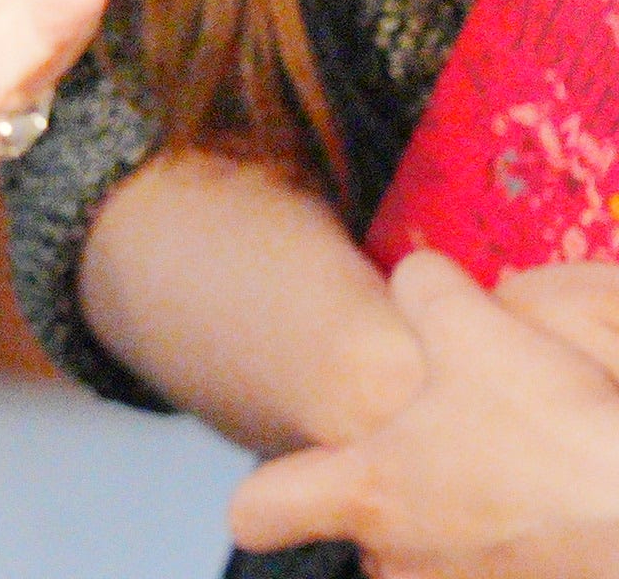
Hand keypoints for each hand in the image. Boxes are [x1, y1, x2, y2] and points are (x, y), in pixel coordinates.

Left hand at [230, 252, 618, 573]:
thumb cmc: (558, 437)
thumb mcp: (482, 335)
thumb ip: (430, 296)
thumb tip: (417, 274)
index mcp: (372, 494)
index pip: (261, 511)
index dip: (266, 496)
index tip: (286, 481)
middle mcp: (404, 565)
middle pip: (370, 543)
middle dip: (402, 507)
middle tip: (453, 464)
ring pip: (441, 566)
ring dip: (468, 534)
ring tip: (526, 488)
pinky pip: (507, 577)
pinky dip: (524, 556)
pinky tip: (562, 523)